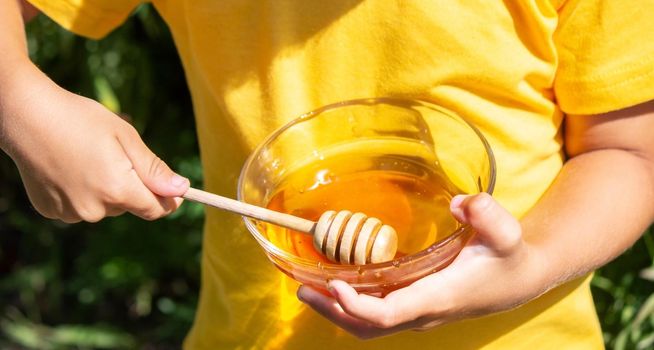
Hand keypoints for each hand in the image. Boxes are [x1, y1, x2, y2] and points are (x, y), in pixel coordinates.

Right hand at [1, 67, 188, 222]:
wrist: (25, 115)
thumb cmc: (80, 119)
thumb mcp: (125, 137)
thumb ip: (154, 169)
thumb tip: (182, 190)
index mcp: (117, 190)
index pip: (156, 210)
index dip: (167, 199)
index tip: (171, 187)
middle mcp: (94, 210)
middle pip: (129, 206)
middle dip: (131, 186)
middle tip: (114, 155)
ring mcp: (70, 213)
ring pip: (104, 207)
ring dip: (105, 189)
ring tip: (87, 158)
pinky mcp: (51, 211)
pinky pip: (79, 206)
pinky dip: (80, 191)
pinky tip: (68, 167)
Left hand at [297, 193, 546, 338]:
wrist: (516, 280)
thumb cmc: (507, 257)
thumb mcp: (506, 232)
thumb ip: (487, 214)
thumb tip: (459, 203)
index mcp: (438, 296)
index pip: (391, 313)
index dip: (359, 305)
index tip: (334, 286)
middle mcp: (422, 312)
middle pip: (370, 326)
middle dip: (334, 312)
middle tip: (302, 289)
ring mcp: (416, 313)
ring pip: (370, 325)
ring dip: (337, 311)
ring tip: (307, 288)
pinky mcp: (413, 307)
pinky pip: (376, 315)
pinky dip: (351, 306)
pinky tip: (335, 284)